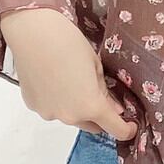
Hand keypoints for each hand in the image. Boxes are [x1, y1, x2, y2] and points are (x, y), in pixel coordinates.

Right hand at [0, 7, 137, 140]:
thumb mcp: (96, 67)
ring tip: (74, 82)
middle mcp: (70, 116)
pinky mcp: (33, 105)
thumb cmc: (69, 44)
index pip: (116, 129)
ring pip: (71, 117)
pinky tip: (55, 80)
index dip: (126, 129)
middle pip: (92, 126)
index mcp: (91, 107)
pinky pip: (52, 108)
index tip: (130, 125)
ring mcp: (49, 113)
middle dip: (100, 117)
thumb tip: (113, 109)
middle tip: (103, 98)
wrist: (33, 33)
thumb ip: (105, 92)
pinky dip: (58, 101)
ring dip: (77, 108)